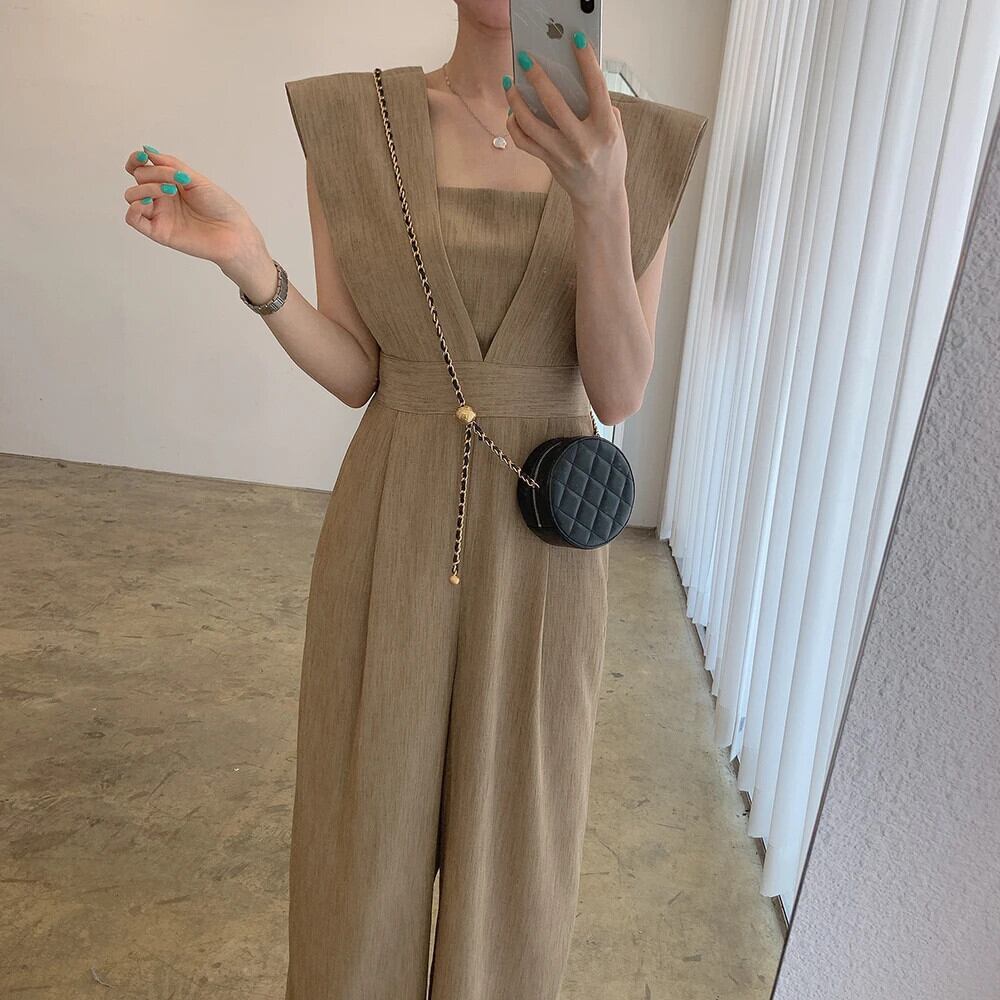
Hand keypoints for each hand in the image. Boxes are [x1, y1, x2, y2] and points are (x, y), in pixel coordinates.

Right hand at [122, 145, 268, 275]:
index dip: (136, 160)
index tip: (143, 156)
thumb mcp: (196, 178)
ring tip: (169, 191)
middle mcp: (162, 198)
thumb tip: (147, 150)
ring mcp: (159, 214)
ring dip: (145, 188)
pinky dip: (134, 208)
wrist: (233, 232)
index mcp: (169, 183)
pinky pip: (133, 219)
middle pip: (138, 178)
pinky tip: (149, 202)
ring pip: (132, 196)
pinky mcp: (158, 231)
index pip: (141, 168)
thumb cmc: (220, 206)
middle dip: (153, 173)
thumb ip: (170, 164)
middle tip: (176, 180)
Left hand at [504, 33, 626, 210]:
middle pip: (555, 104)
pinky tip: (512, 111)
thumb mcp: (616, 132)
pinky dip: (515, 125)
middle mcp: (583, 142)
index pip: (597, 88)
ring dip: (517, 100)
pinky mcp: (549, 163)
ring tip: (510, 83)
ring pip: (532, 124)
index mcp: (606, 129)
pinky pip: (524, 142)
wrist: (601, 197)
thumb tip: (577, 80)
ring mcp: (563, 154)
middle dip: (538, 77)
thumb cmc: (610, 158)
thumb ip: (603, 107)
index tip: (576, 39)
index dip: (586, 61)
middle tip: (525, 59)